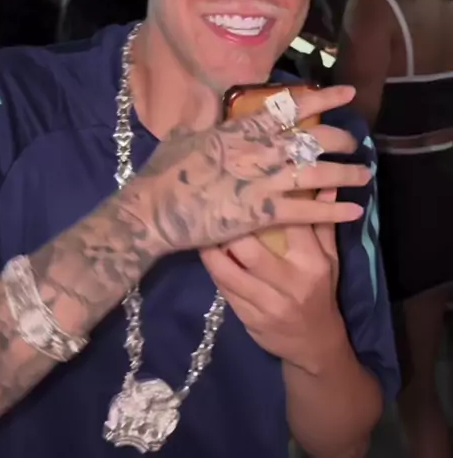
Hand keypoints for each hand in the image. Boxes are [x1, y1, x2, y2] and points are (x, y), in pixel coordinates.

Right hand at [129, 85, 370, 255]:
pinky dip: (332, 211)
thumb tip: (207, 93)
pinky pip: (306, 212)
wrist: (154, 211)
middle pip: (312, 140)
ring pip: (316, 174)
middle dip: (340, 139)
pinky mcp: (261, 214)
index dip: (322, 99)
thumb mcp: (182, 133)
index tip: (346, 93)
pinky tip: (352, 211)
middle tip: (355, 143)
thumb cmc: (165, 171)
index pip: (290, 108)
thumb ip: (201, 114)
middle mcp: (258, 151)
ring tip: (364, 175)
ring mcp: (262, 182)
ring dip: (345, 174)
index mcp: (240, 128)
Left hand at [201, 187, 345, 372]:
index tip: (247, 185)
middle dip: (230, 230)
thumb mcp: (330, 259)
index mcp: (313, 263)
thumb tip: (327, 186)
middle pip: (252, 252)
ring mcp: (268, 306)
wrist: (316, 345)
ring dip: (212, 251)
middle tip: (214, 207)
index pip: (291, 226)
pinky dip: (213, 271)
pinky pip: (225, 291)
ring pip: (230, 274)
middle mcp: (291, 285)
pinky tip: (206, 254)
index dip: (268, 205)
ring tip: (201, 228)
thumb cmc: (322, 292)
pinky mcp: (250, 320)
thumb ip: (324, 223)